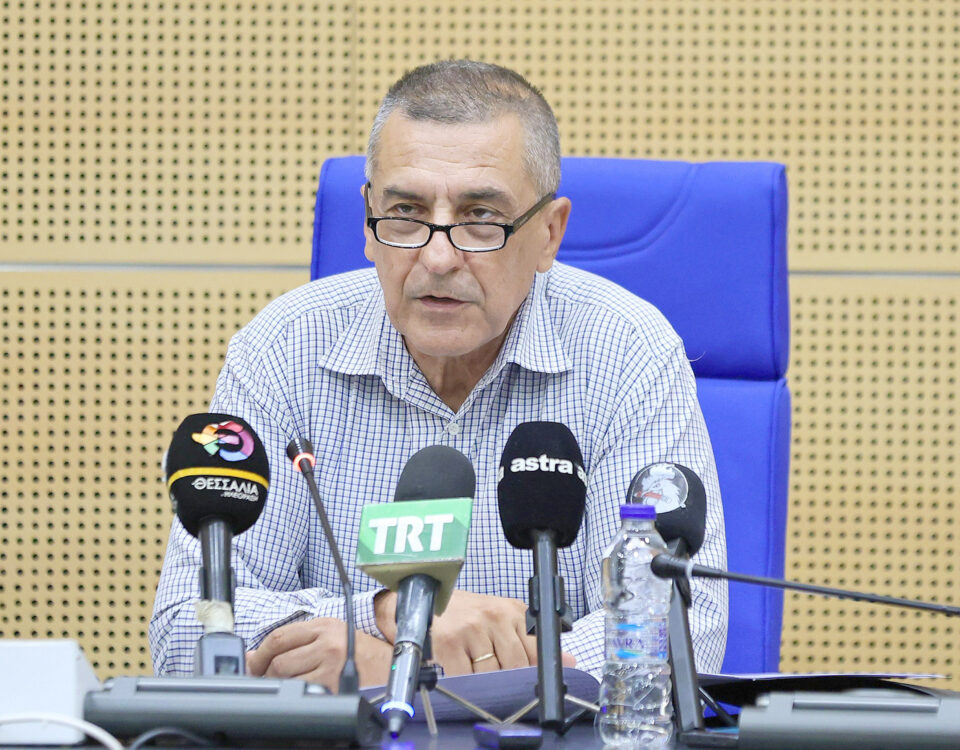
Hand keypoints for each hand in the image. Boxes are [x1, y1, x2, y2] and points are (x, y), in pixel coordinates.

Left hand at [246, 618, 392, 690]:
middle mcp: (327, 643)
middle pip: (279, 660)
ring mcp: (331, 665)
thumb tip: (253, 656)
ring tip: (285, 686)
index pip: (279, 637)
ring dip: (280, 685)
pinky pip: (303, 692)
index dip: (259, 654)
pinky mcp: (335, 685)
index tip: (253, 663)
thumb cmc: (358, 651)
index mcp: (324, 626)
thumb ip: (295, 641)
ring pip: (288, 678)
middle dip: (265, 673)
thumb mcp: (329, 635)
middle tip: (265, 679)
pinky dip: (296, 694)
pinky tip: (302, 694)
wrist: (389, 666)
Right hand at [375, 589, 576, 675]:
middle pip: (515, 666)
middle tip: (497, 681)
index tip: (537, 687)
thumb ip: (531, 639)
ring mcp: (472, 629)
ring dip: (483, 682)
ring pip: (491, 674)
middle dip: (507, 679)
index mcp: (511, 610)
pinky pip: (466, 677)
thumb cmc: (461, 612)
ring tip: (473, 669)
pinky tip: (458, 671)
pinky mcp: (450, 643)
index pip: (536, 650)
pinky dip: (463, 682)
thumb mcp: (499, 617)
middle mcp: (494, 617)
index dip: (536, 672)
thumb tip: (570, 661)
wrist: (420, 599)